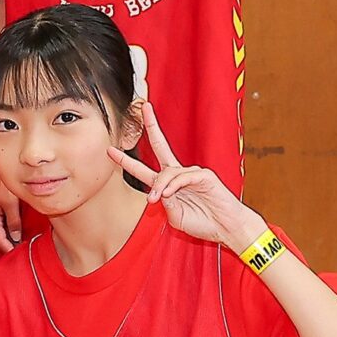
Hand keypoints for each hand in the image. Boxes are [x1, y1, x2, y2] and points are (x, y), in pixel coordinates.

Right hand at [0, 174, 24, 252]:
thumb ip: (13, 220)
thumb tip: (16, 237)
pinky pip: (10, 222)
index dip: (9, 249)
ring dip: (14, 237)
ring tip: (26, 245)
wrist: (2, 167)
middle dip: (12, 245)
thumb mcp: (9, 202)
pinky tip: (25, 231)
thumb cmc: (2, 182)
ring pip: (6, 230)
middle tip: (25, 253)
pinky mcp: (5, 207)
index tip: (19, 255)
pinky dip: (16, 228)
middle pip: (2, 237)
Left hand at [107, 135, 260, 249]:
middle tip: (143, 108)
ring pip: (168, 172)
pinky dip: (173, 185)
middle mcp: (178, 174)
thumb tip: (159, 190)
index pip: (143, 170)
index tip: (110, 150)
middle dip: (151, 126)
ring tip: (155, 200)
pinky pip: (183, 177)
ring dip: (159, 185)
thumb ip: (164, 203)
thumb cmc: (202, 223)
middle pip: (161, 145)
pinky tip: (168, 194)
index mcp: (168, 184)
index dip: (126, 161)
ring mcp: (192, 173)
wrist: (226, 228)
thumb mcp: (175, 216)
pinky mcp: (204, 176)